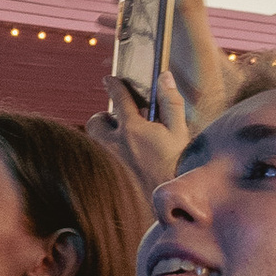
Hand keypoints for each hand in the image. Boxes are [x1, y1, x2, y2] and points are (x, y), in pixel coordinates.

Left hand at [89, 76, 186, 204]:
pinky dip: (109, 150)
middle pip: (96, 121)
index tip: (109, 79)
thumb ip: (171, 102)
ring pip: (96, 139)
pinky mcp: (110, 174)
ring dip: (104, 134)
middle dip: (104, 116)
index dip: (114, 85)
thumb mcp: (179, 131)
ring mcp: (110, 160)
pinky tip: (126, 156)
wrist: (168, 199)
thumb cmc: (177, 164)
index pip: (118, 98)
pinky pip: (102, 155)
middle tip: (119, 118)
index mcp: (133, 128)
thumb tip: (164, 76)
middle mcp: (115, 143)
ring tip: (123, 137)